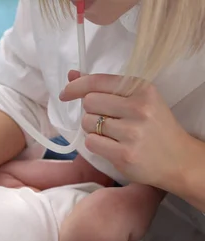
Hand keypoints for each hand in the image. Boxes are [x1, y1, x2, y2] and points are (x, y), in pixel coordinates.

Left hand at [60, 70, 191, 190]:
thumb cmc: (156, 128)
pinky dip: (96, 145)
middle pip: (89, 102)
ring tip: (112, 135)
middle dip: (90, 112)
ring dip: (93, 130)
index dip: (76, 86)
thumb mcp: (139, 100)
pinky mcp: (124, 154)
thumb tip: (72, 75)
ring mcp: (132, 132)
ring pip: (87, 123)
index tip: (66, 93)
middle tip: (106, 120)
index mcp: (142, 89)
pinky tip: (112, 146)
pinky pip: (91, 143)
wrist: (179, 160)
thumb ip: (105, 88)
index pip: (98, 81)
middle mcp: (139, 108)